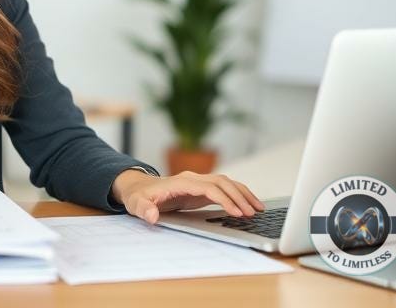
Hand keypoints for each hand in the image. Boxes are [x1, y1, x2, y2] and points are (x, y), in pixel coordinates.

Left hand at [111, 169, 265, 224]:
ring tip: (259, 208)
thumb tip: (152, 216)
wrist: (139, 188)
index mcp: (180, 182)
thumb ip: (144, 209)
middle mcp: (192, 178)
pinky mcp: (202, 189)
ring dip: (243, 193)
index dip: (224, 199)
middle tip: (253, 213)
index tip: (237, 212)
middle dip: (239, 196)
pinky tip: (249, 206)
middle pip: (222, 182)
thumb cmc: (139, 196)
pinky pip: (224, 189)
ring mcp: (198, 182)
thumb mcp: (137, 204)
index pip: (208, 187)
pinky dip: (238, 195)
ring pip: (226, 182)